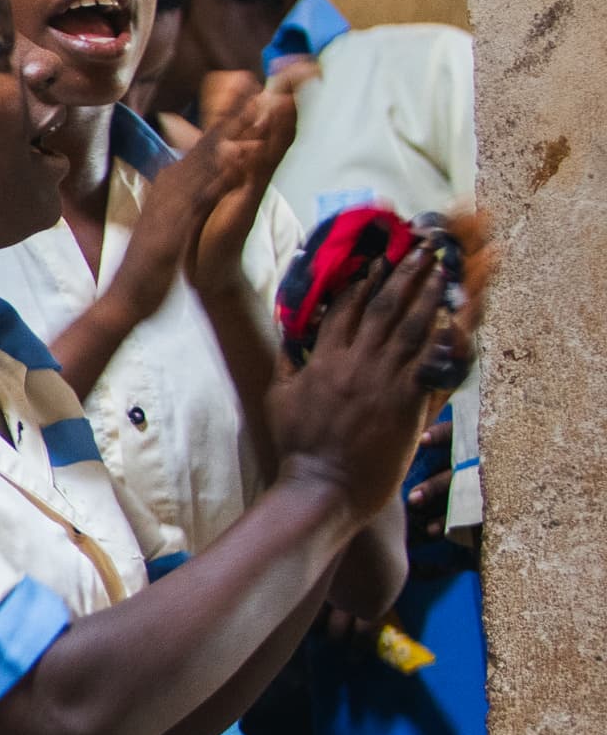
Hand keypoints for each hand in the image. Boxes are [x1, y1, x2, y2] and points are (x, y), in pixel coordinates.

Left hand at [187, 70, 302, 296]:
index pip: (259, 119)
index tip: (284, 63)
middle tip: (306, 66)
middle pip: (277, 127)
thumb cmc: (205, 223)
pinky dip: (260, 161)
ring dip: (281, 124)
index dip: (272, 92)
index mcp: (242, 161)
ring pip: (273, 149)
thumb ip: (195, 150)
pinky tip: (262, 143)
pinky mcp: (245, 207)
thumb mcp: (201, 178)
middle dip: (290, 97)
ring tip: (288, 94)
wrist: (207, 268)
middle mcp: (253, 170)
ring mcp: (253, 187)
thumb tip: (176, 120)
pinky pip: (256, 181)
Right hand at [270, 249, 453, 523]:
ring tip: (440, 269)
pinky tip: (454, 314)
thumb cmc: (299, 446)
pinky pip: (429, 360)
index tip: (378, 259)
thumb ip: (289, 362)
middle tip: (420, 250)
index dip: (363, 281)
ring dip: (427, 294)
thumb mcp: (279, 397)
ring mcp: (383, 380)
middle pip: (382, 307)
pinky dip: (442, 335)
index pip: (345, 308)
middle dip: (402, 275)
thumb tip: (290, 335)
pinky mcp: (407, 401)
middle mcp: (354, 363)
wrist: (324, 484)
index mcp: (322, 360)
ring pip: (410, 326)